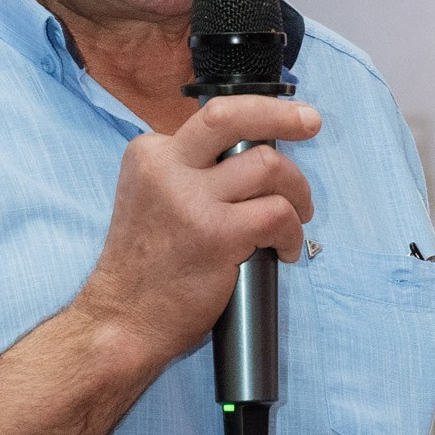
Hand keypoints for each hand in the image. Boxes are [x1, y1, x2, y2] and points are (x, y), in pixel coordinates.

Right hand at [79, 95, 319, 371]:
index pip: (213, 120)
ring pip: (269, 166)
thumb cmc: (147, 268)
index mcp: (149, 153)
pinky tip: (285, 250)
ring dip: (297, 191)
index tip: (277, 130)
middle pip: (233, 117)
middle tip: (311, 122)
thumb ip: (189, 171)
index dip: (254, 122)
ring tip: (297, 215)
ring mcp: (190, 199)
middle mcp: (165, 167)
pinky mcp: (216, 234)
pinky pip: (278, 213)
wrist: (123, 320)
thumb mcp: (152, 197)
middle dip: (281, 114)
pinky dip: (292, 233)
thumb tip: (250, 154)